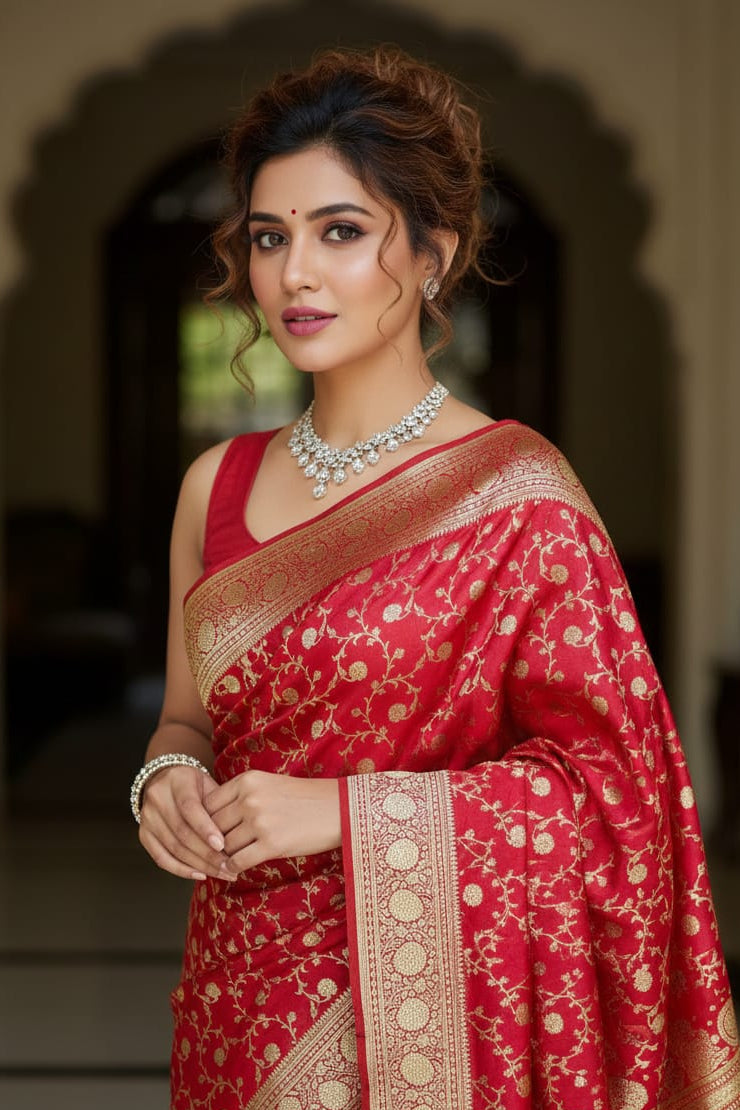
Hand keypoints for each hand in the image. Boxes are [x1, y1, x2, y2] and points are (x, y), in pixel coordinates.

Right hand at [138, 765, 236, 881]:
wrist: (166, 778)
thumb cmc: (195, 784)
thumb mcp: (208, 784)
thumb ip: (219, 804)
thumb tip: (236, 834)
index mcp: (177, 780)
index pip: (189, 807)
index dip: (205, 828)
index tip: (222, 845)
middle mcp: (157, 798)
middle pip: (181, 832)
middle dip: (207, 854)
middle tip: (229, 866)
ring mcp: (147, 817)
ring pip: (173, 848)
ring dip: (199, 865)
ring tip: (221, 873)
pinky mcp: (143, 834)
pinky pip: (161, 858)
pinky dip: (181, 870)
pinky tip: (200, 874)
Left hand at [205, 771, 340, 875]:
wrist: (339, 808)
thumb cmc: (304, 799)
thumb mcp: (268, 785)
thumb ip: (241, 797)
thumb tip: (211, 822)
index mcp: (247, 780)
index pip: (208, 804)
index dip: (204, 822)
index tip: (208, 834)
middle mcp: (250, 798)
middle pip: (213, 826)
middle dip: (212, 842)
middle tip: (212, 853)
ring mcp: (260, 821)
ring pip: (225, 845)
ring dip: (225, 856)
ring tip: (225, 862)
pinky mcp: (272, 844)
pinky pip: (239, 861)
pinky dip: (234, 868)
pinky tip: (236, 870)